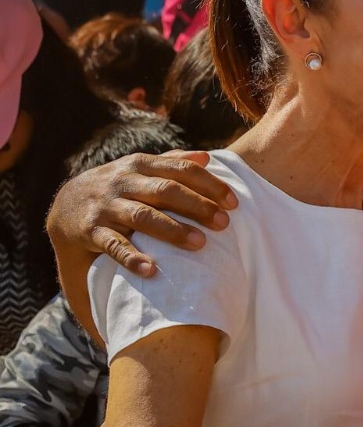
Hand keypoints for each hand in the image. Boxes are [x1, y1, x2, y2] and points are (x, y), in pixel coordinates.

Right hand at [46, 150, 235, 278]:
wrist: (64, 206)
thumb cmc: (118, 188)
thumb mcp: (139, 170)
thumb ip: (171, 162)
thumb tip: (206, 157)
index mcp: (140, 165)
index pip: (180, 170)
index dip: (209, 184)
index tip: (234, 202)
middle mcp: (123, 182)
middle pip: (166, 191)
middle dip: (197, 206)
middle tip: (224, 224)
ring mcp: (106, 206)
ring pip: (142, 215)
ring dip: (172, 230)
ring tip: (200, 244)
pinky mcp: (90, 231)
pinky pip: (113, 245)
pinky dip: (131, 257)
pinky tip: (152, 270)